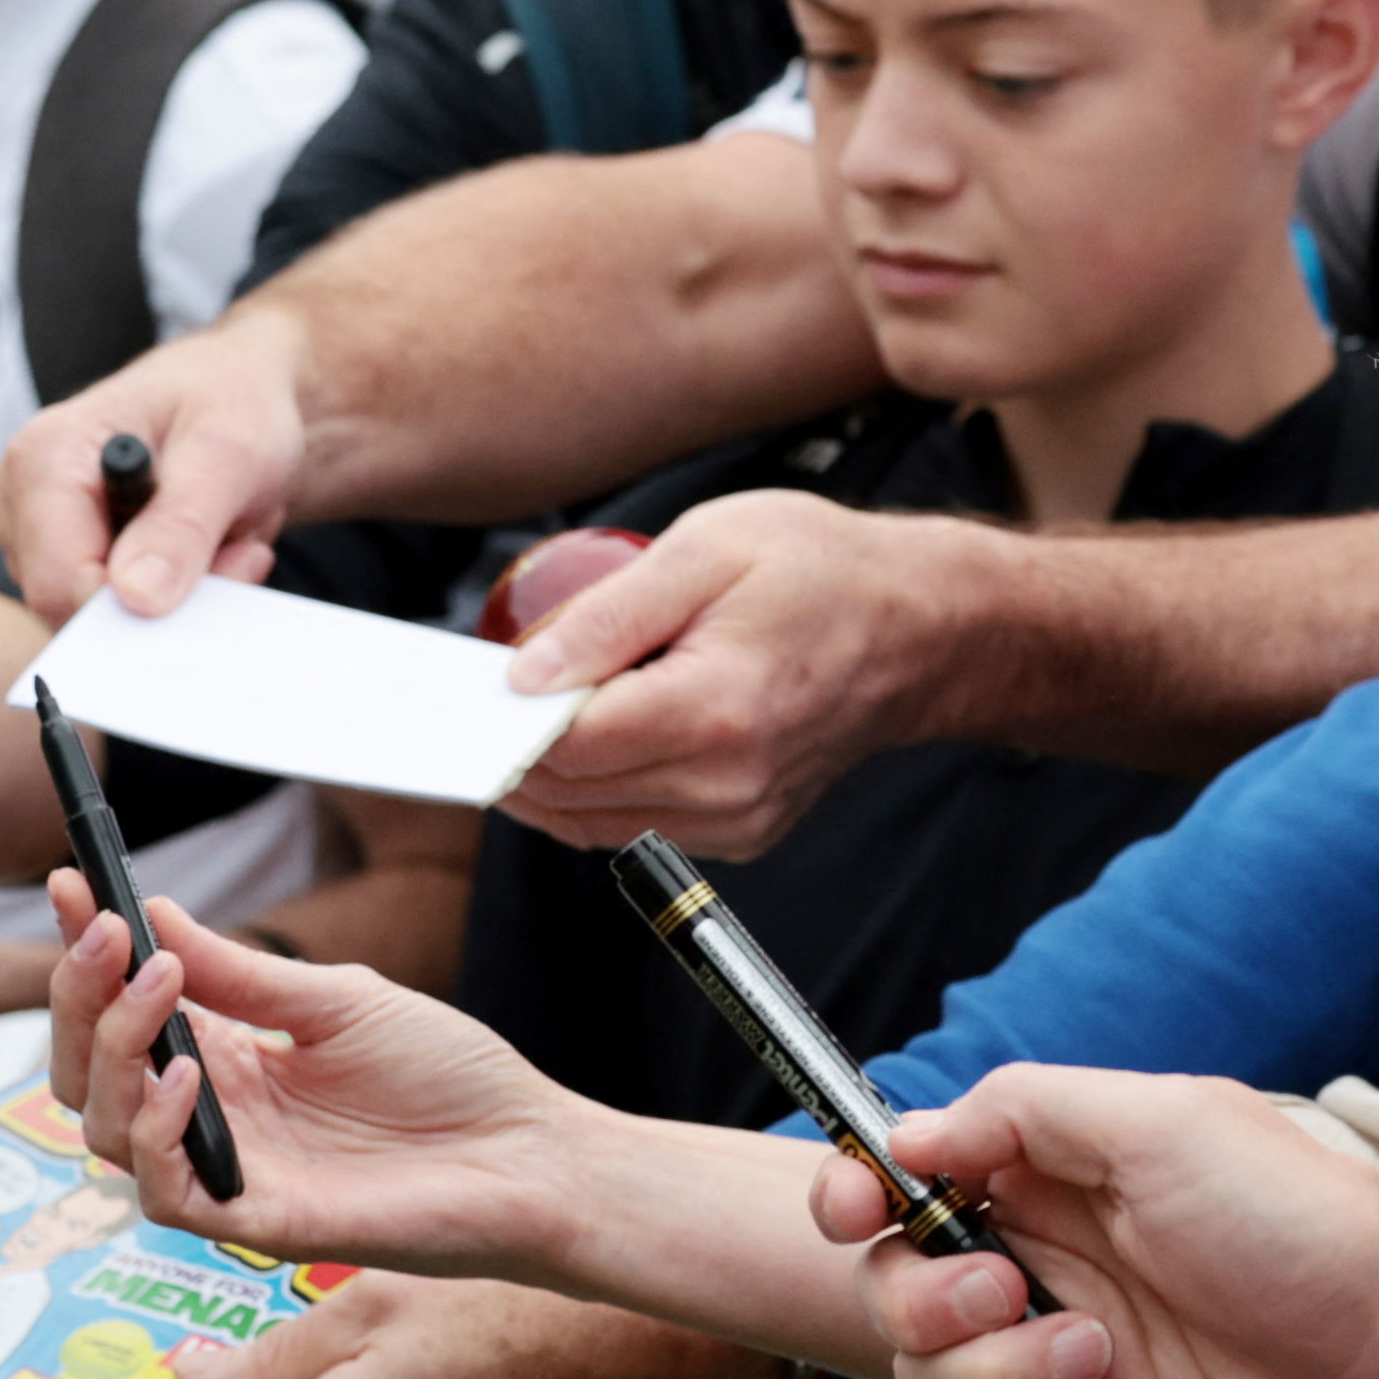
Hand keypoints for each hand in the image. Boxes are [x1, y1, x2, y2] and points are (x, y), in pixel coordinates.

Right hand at [0, 309, 310, 619]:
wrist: (225, 391)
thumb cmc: (226, 402)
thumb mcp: (230, 452)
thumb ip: (183, 524)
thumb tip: (137, 597)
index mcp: (44, 456)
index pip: (61, 584)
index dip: (138, 606)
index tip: (215, 572)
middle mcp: (15, 496)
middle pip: (72, 606)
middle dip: (164, 595)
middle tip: (230, 542)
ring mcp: (25, 531)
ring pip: (93, 615)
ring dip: (172, 592)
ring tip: (211, 528)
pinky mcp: (48, 556)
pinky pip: (103, 611)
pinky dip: (161, 591)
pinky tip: (191, 543)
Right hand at [52, 883, 600, 1279]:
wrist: (528, 1153)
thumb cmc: (451, 1078)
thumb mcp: (339, 1000)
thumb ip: (240, 972)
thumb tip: (154, 912)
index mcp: (230, 1059)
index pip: (124, 1010)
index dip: (87, 953)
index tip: (70, 884)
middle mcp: (214, 1117)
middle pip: (87, 1072)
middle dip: (77, 997)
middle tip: (103, 933)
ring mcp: (229, 1171)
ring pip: (104, 1128)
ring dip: (109, 1049)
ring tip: (159, 984)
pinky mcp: (255, 1221)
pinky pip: (163, 1192)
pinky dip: (155, 1128)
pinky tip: (193, 1071)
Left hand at [493, 495, 1007, 858]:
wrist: (921, 626)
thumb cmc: (822, 570)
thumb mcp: (708, 548)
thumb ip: (608, 617)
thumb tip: (522, 676)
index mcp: (716, 710)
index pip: (567, 749)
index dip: (500, 727)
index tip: (457, 698)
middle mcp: (727, 784)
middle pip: (569, 797)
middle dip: (509, 755)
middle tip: (468, 707)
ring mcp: (739, 818)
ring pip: (593, 822)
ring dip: (546, 779)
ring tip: (519, 718)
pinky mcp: (744, 831)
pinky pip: (636, 824)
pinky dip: (596, 790)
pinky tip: (587, 736)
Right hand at [837, 1067, 1378, 1378]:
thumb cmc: (1307, 1225)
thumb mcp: (1160, 1122)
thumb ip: (1019, 1112)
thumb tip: (909, 1132)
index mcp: (1056, 1184)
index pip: (911, 1188)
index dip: (860, 1201)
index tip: (855, 1212)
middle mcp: (1055, 1273)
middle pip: (903, 1302)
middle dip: (930, 1308)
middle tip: (1009, 1297)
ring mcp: (1079, 1369)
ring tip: (1109, 1362)